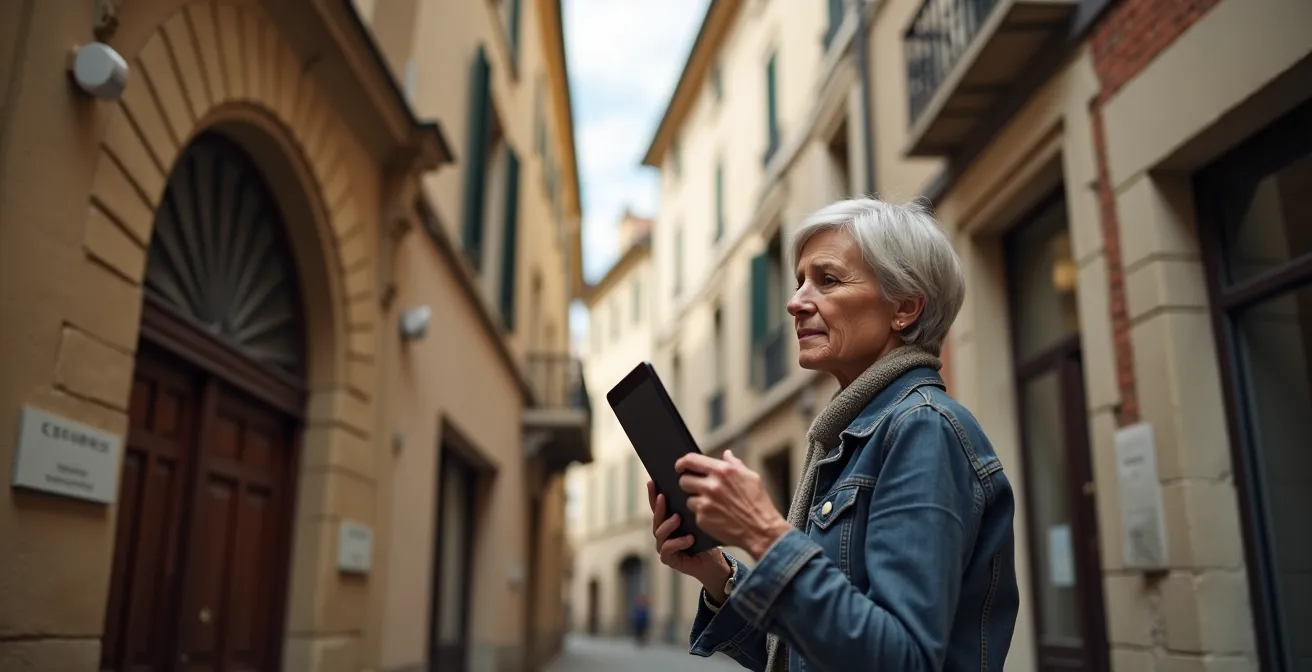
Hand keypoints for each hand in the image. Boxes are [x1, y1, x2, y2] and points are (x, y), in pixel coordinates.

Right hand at [648, 480, 729, 595]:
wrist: (714, 562)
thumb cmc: (706, 539)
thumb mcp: (699, 520)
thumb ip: (691, 508)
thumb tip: (690, 486)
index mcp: (667, 522)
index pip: (657, 506)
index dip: (653, 495)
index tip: (652, 482)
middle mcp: (662, 533)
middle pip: (656, 518)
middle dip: (658, 507)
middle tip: (663, 497)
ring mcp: (663, 546)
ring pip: (660, 533)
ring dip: (668, 525)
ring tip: (677, 518)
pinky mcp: (668, 559)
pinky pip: (668, 549)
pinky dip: (678, 542)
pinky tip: (690, 538)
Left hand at [677, 450, 792, 558]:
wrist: (761, 530)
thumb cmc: (759, 503)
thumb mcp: (751, 477)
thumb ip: (735, 464)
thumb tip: (726, 454)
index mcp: (723, 471)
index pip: (691, 460)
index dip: (682, 463)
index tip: (680, 467)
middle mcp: (712, 485)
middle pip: (684, 480)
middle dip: (689, 484)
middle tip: (697, 489)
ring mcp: (706, 502)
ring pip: (688, 498)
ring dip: (696, 501)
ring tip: (712, 506)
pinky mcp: (702, 518)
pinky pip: (694, 513)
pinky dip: (702, 515)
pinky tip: (716, 517)